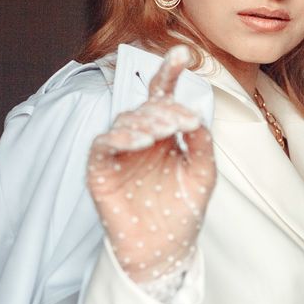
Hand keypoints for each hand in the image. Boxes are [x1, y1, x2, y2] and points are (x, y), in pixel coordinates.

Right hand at [87, 45, 215, 283]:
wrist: (163, 250)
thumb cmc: (182, 211)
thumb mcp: (202, 174)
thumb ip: (201, 143)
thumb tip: (196, 117)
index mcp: (163, 133)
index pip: (162, 96)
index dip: (169, 73)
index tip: (182, 52)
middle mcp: (140, 137)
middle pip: (146, 107)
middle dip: (164, 109)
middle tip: (182, 122)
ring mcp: (119, 152)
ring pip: (125, 121)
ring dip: (145, 122)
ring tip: (163, 134)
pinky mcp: (100, 169)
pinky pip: (104, 145)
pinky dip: (120, 138)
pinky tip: (140, 142)